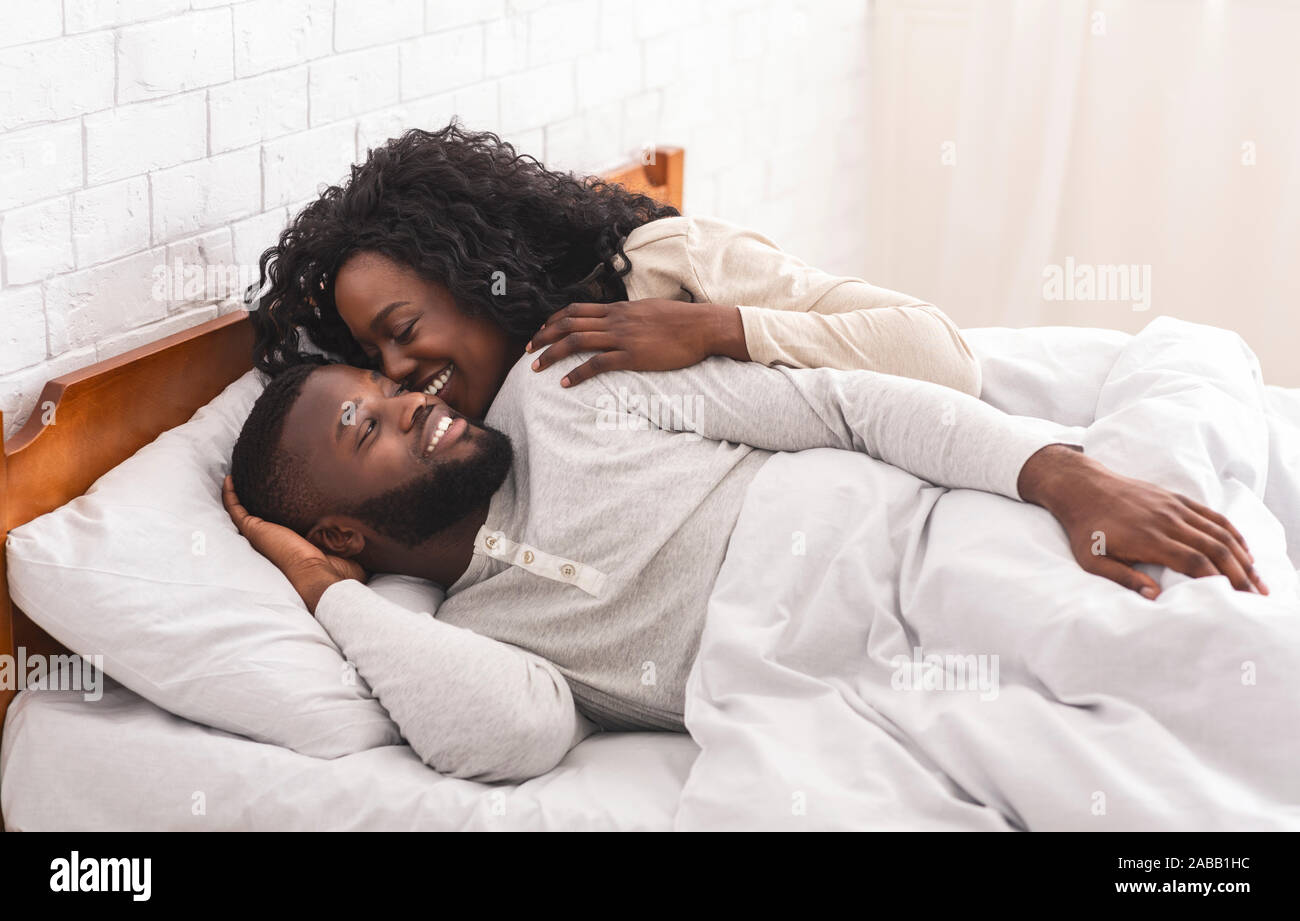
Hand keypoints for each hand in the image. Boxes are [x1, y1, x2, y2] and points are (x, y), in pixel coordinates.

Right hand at [222, 475, 365, 612]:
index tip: (284, 491)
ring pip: (244, 511)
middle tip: (256, 477)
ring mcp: (263, 534)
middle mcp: (276, 539)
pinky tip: (229, 479)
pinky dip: (230, 494)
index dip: (282, 509)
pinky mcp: (255, 530)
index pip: (285, 524)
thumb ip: (354, 539)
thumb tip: (373, 531)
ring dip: (240, 493)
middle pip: (263, 516)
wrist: (322, 577)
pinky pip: (236, 510)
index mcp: (295, 544)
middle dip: (257, 498)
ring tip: (238, 474)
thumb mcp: (348, 549)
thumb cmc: (338, 571)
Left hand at [524, 299, 748, 386]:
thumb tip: (618, 322)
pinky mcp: (632, 356)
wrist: (702, 326)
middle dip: (543, 337)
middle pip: (568, 324)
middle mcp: (615, 320)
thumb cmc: (681, 321)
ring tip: (536, 368)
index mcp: (618, 309)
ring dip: (552, 355)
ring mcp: (622, 337)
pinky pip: (597, 364)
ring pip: (576, 341)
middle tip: (527, 351)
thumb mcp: (648, 311)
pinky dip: (578, 374)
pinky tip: (566, 383)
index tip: (541, 330)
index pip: (576, 309)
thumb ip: (629, 316)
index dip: (553, 320)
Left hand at [1017, 445, 1267, 598]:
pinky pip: (1213, 516)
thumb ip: (1123, 578)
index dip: (1217, 580)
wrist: (1082, 487)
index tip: (1233, 599)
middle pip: (1215, 548)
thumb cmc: (1085, 528)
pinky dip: (1233, 533)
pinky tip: (1244, 551)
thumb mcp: (1092, 560)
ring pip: (1220, 532)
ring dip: (1243, 556)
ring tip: (1258, 580)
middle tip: (1256, 597)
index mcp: (1149, 538)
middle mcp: (1168, 521)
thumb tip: (1154, 597)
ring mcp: (1175, 507)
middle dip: (1239, 574)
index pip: (1193, 561)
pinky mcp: (1176, 499)